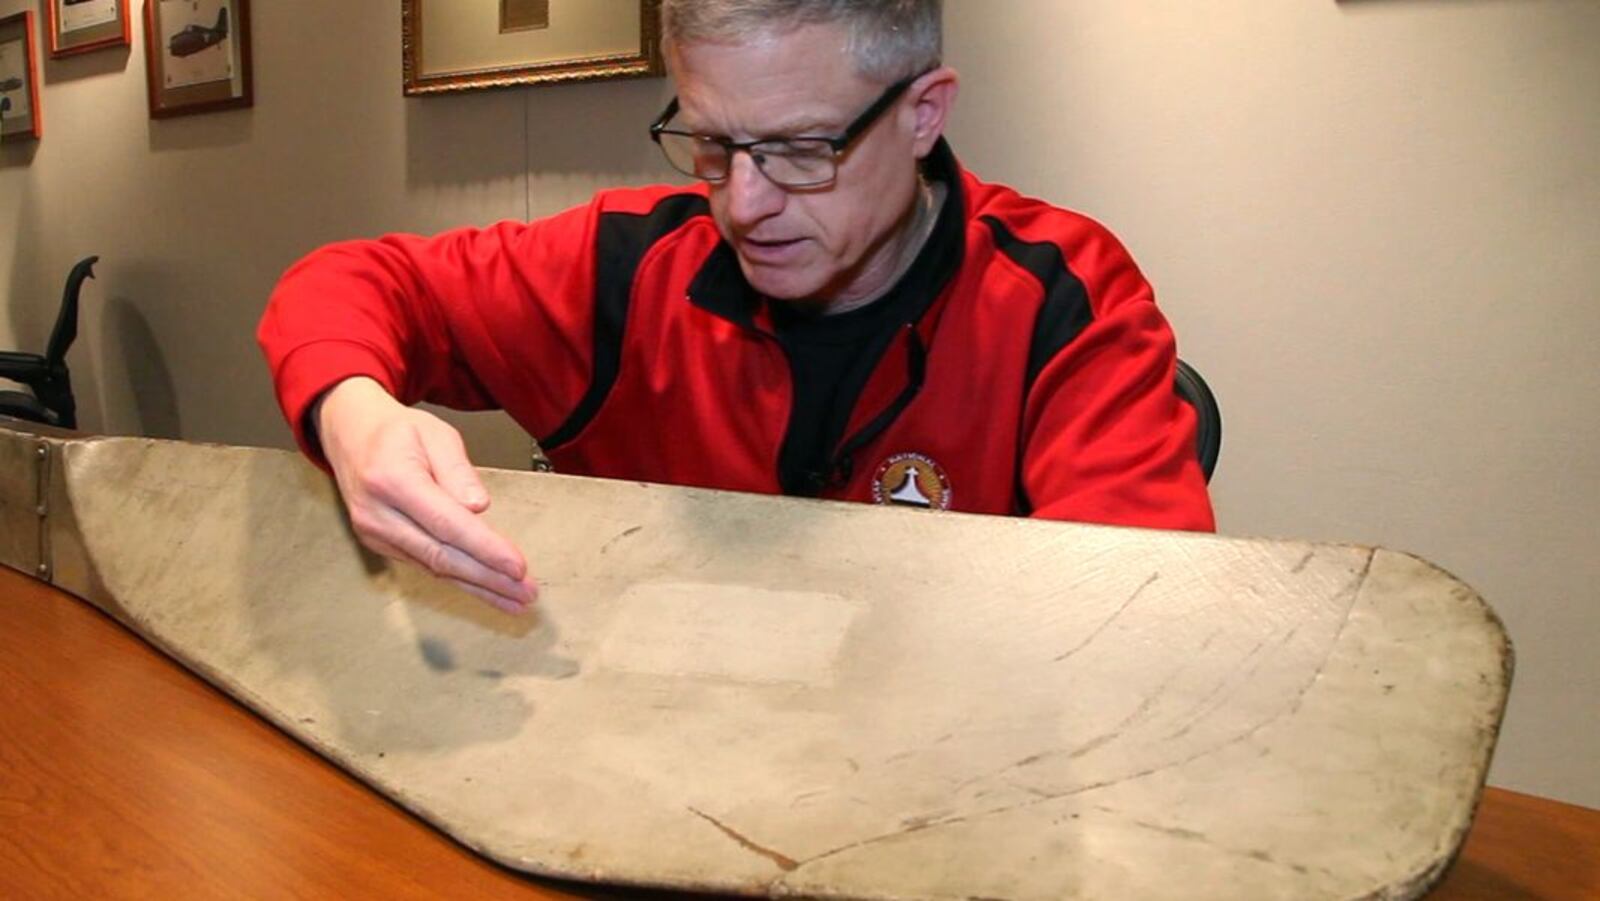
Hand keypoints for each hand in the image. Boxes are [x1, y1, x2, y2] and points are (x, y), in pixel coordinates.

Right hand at [315, 377, 535, 613]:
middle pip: (441, 555)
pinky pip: (425, 565)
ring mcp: (374, 533)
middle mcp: (378, 513)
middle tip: (526, 593)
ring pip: (434, 568)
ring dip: (478, 586)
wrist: (349, 434)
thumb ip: (458, 470)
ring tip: (516, 598)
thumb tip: (478, 506)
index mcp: (392, 479)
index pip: (446, 523)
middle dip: (488, 578)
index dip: (485, 549)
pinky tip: (485, 589)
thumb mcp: (435, 433)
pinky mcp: (380, 544)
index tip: (517, 566)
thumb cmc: (396, 431)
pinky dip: (458, 579)